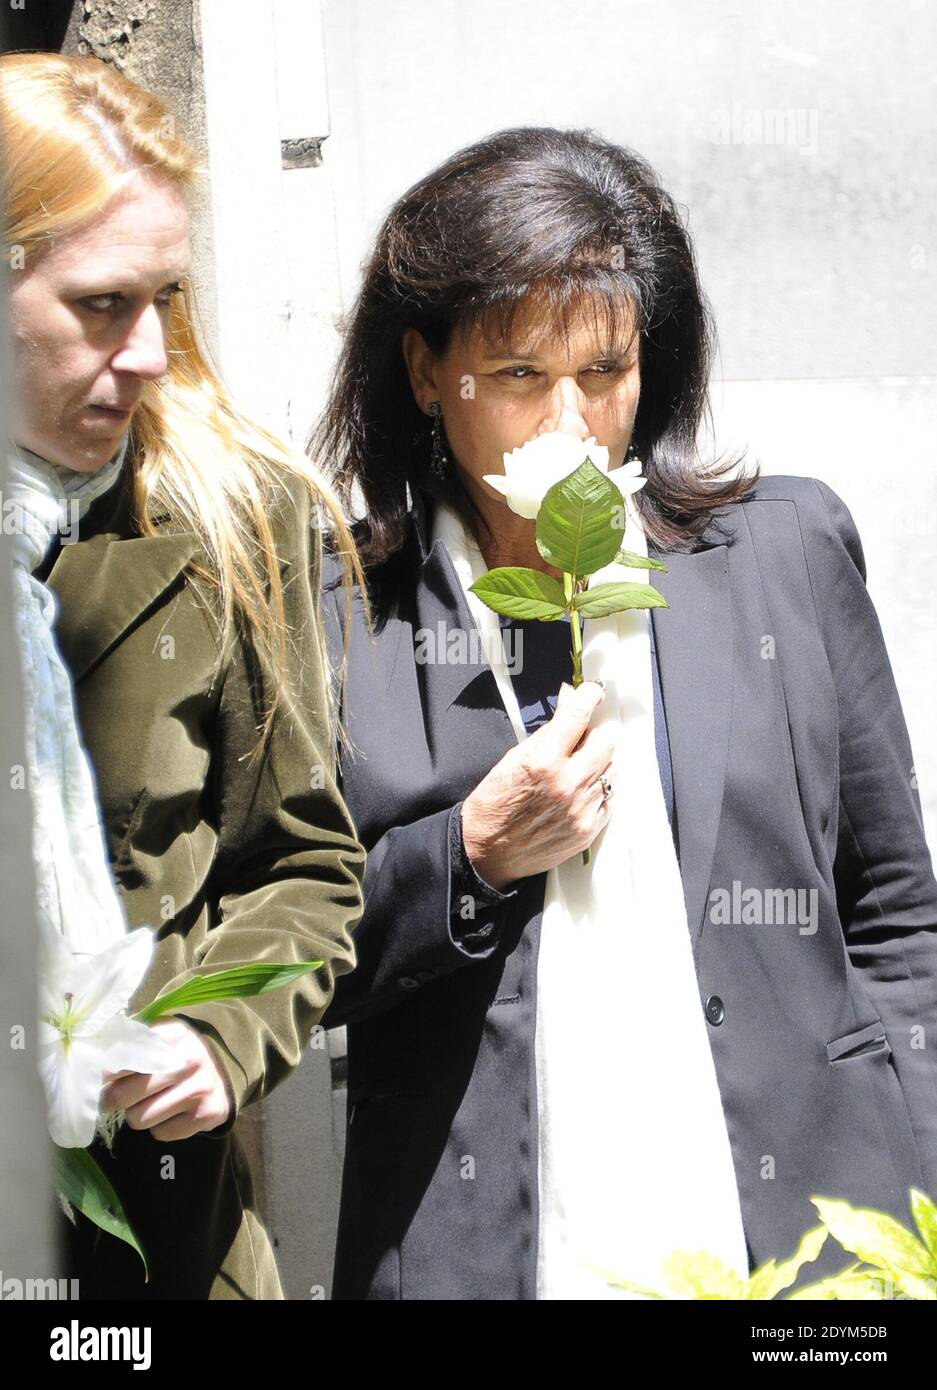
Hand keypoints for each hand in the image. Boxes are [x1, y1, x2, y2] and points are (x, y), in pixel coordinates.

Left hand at [100, 1019, 234, 1140]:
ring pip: (139, 1119)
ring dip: (137, 1114)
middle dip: (113, 1099)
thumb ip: (128, 1041)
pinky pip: (161, 1133)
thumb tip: (88, 1057)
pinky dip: (160, 1127)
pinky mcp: (207, 1114)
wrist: (224, 1068)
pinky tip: (169, 1112)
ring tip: (147, 1102)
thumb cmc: (177, 1052)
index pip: (122, 1058)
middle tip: (112, 1098)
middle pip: (124, 1094)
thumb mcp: (159, 1034)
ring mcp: (200, 1088)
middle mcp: (189, 1060)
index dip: (102, 1073)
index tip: (93, 1080)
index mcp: (173, 1034)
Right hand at [461, 679, 613, 889]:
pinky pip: (610, 797)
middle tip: (582, 738)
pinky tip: (582, 791)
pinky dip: (600, 788)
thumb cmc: (495, 801)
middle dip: (596, 733)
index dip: (590, 696)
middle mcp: (567, 783)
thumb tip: (570, 699)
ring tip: (579, 768)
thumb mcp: (514, 757)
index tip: (594, 691)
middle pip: (606, 741)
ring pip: (612, 769)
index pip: (578, 715)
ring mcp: (582, 808)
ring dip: (600, 762)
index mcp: (543, 760)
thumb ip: (548, 730)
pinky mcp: (589, 829)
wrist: (488, 851)